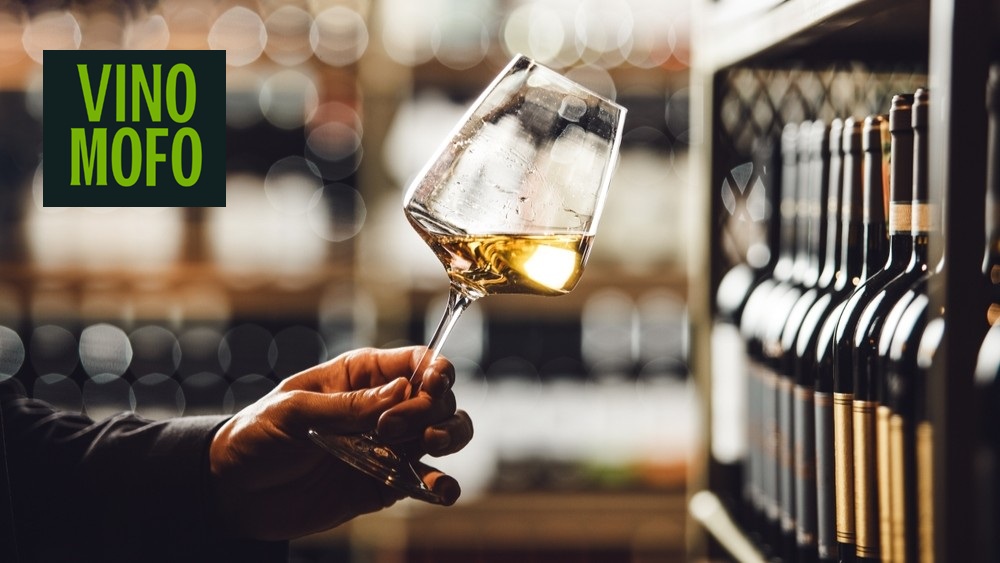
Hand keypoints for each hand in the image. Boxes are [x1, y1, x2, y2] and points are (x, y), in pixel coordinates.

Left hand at [208, 346, 472, 539]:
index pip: (417, 361)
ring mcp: (389, 446)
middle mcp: (384, 407)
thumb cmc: (258, 435)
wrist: (234, 492)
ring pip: (446, 433)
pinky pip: (427, 481)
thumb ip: (349, 405)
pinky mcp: (387, 483)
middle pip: (438, 397)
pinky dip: (442, 485)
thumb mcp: (295, 411)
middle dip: (432, 408)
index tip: (429, 387)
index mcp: (362, 375)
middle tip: (390, 430)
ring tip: (429, 446)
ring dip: (450, 437)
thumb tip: (403, 391)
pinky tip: (440, 490)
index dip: (435, 370)